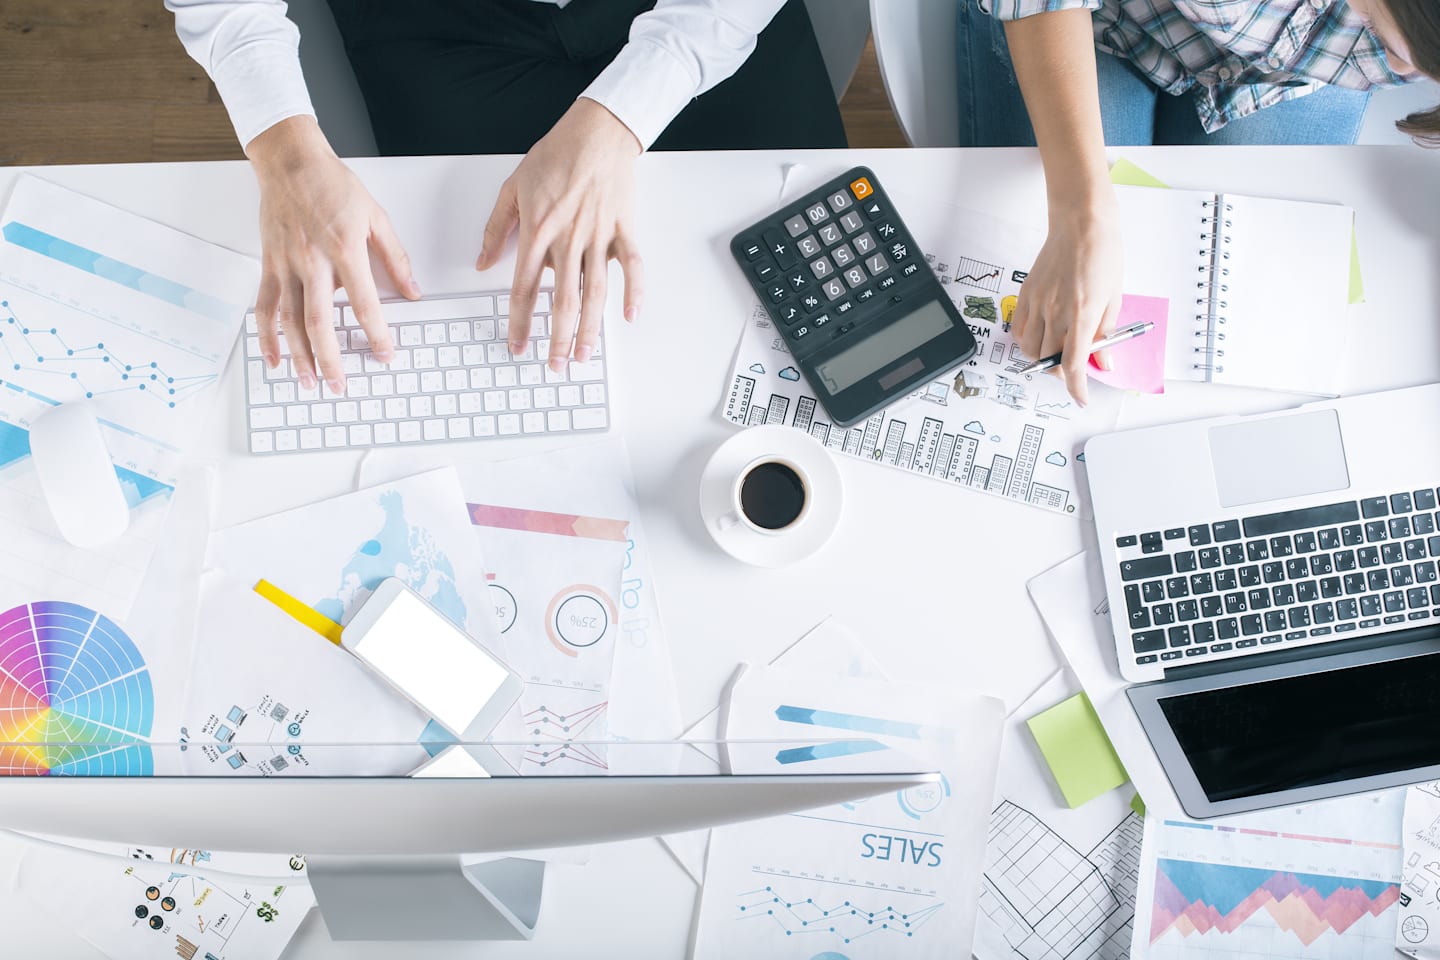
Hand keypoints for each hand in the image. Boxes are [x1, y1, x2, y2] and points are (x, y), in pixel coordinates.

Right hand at [248, 116, 419, 393]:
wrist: (290, 161)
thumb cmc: (332, 185)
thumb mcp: (376, 216)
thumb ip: (395, 257)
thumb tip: (412, 290)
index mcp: (344, 249)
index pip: (363, 303)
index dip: (375, 334)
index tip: (383, 355)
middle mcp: (312, 261)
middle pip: (319, 321)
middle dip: (330, 359)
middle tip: (340, 385)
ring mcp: (286, 264)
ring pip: (289, 320)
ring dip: (299, 355)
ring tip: (309, 381)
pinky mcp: (269, 264)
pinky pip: (264, 306)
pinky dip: (266, 335)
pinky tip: (274, 358)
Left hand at [477, 98, 643, 371]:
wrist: (596, 131)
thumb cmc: (556, 156)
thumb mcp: (513, 189)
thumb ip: (496, 229)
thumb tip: (483, 262)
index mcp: (538, 232)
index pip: (525, 289)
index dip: (520, 323)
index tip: (518, 345)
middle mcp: (568, 239)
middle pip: (563, 300)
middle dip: (559, 339)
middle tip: (556, 365)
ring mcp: (598, 236)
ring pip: (595, 292)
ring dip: (592, 328)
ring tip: (587, 354)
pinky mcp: (622, 229)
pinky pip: (631, 265)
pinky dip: (634, 291)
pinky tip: (630, 315)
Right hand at [1011, 195, 1123, 405]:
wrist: (1081, 225)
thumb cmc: (1102, 255)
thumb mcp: (1115, 298)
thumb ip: (1106, 333)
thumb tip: (1104, 361)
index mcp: (1084, 314)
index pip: (1074, 365)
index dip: (1077, 388)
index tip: (1081, 397)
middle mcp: (1057, 312)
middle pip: (1050, 361)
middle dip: (1062, 372)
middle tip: (1073, 366)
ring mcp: (1038, 304)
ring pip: (1031, 350)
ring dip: (1044, 358)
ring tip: (1056, 350)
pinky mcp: (1025, 295)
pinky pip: (1019, 331)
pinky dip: (1027, 342)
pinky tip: (1040, 337)